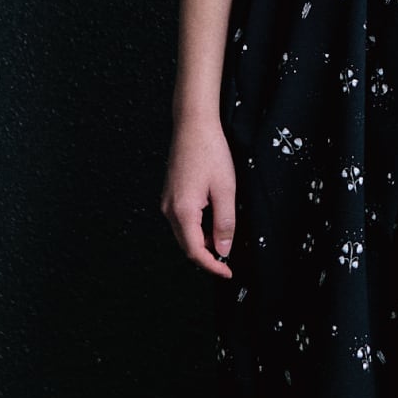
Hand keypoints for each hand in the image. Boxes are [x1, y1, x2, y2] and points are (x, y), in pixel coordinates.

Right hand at [164, 116, 238, 278]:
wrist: (193, 125)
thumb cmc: (210, 152)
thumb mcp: (226, 190)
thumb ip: (225, 223)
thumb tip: (223, 250)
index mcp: (183, 211)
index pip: (196, 251)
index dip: (212, 266)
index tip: (228, 273)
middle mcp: (169, 210)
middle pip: (187, 246)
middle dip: (208, 256)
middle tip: (230, 259)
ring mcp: (167, 202)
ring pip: (185, 234)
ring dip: (204, 241)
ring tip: (225, 236)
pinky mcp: (170, 195)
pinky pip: (183, 221)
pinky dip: (198, 228)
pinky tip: (213, 221)